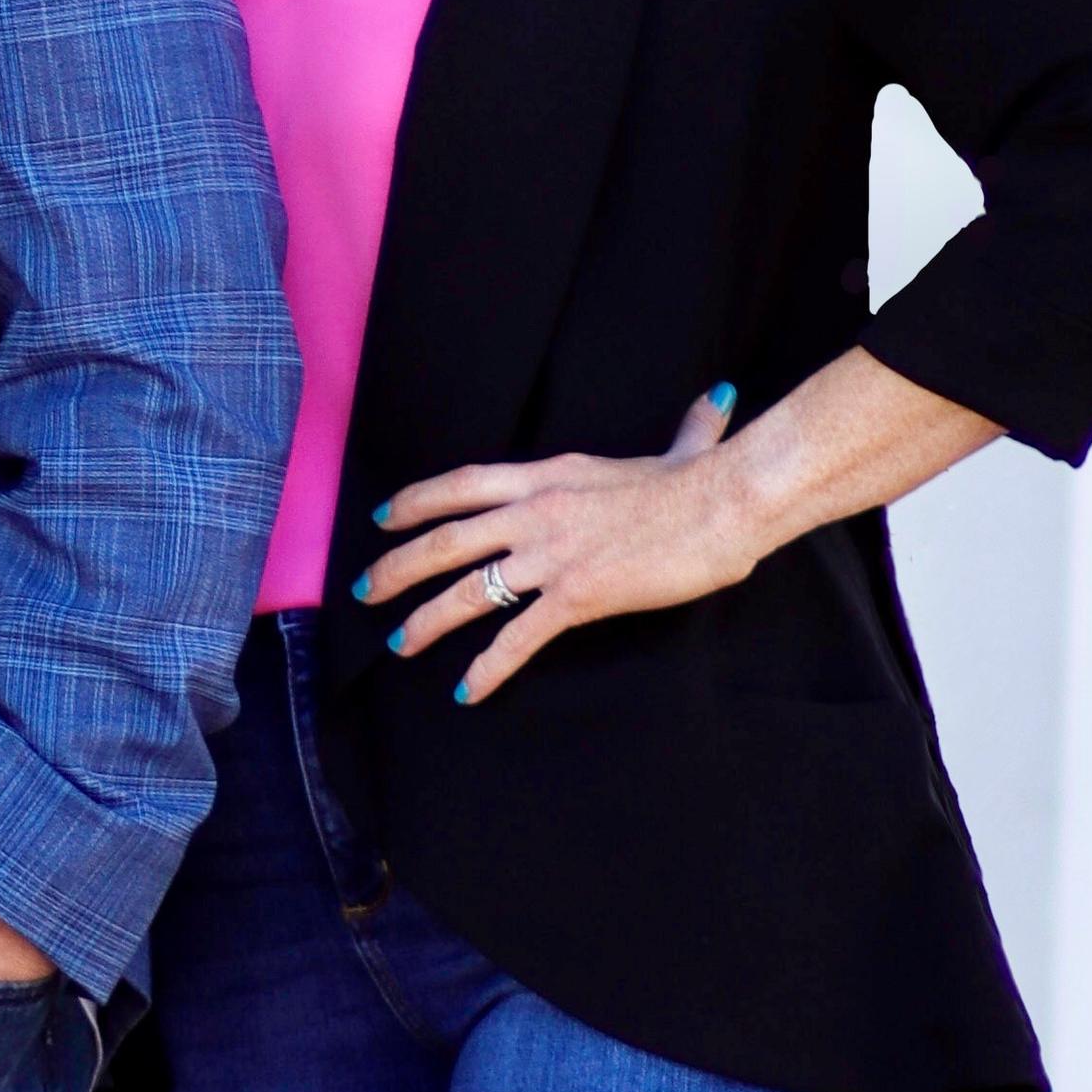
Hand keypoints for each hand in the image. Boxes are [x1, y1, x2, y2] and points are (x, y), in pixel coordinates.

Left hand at [357, 387, 754, 705]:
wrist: (725, 504)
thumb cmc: (706, 481)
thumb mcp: (682, 450)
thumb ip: (688, 430)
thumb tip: (718, 402)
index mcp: (550, 475)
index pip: (463, 484)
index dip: (416, 501)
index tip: (383, 516)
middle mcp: (537, 512)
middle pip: (445, 538)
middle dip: (398, 566)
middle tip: (366, 590)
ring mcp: (552, 555)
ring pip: (467, 590)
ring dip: (426, 620)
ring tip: (398, 643)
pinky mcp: (576, 595)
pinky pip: (517, 637)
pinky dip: (487, 668)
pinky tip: (466, 689)